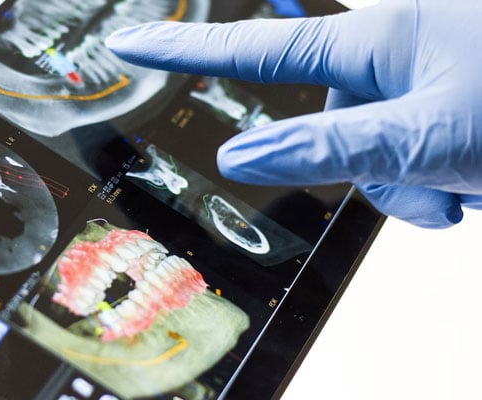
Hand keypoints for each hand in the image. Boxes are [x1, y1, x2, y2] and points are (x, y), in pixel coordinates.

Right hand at [105, 0, 481, 227]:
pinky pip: (410, 154)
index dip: (187, 49)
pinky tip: (475, 181)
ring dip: (414, 187)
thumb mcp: (427, 135)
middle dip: (369, 170)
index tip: (133, 43)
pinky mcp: (448, 104)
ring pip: (374, 151)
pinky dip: (437, 182)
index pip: (256, 46)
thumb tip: (240, 155)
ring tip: (470, 185)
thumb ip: (325, 147)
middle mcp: (396, 53)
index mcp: (379, 39)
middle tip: (434, 186)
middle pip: (329, 126)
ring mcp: (424, 79)